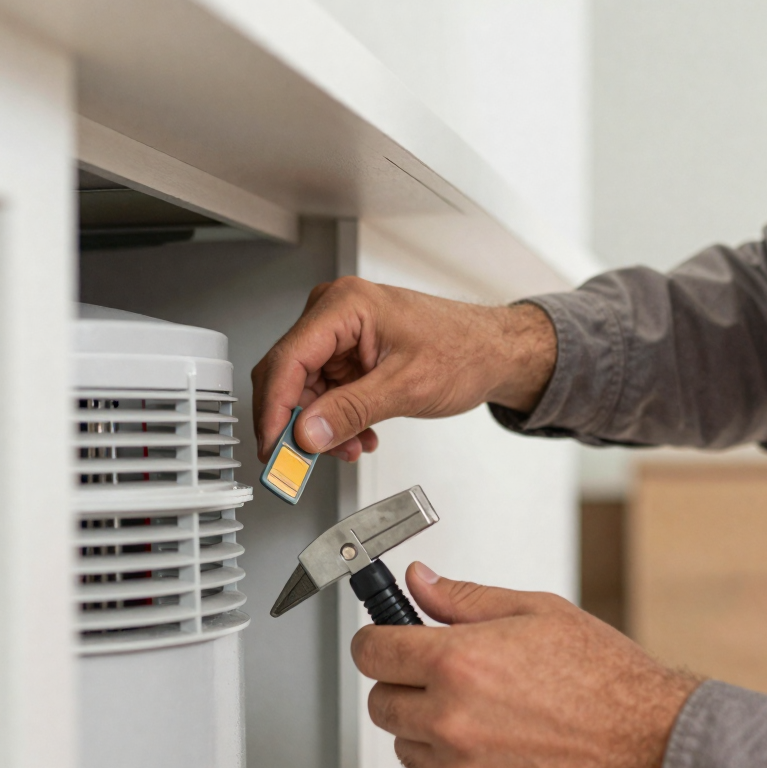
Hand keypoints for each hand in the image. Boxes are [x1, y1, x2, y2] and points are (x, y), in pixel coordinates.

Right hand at [250, 276, 555, 462]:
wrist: (494, 352)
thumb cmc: (465, 351)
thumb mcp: (405, 387)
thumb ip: (351, 411)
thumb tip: (307, 433)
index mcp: (344, 305)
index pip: (288, 360)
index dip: (274, 410)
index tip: (272, 448)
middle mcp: (335, 313)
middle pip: (289, 375)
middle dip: (297, 423)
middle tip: (300, 462)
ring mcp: (341, 333)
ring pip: (305, 389)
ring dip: (321, 426)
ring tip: (350, 448)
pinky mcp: (349, 353)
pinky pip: (325, 392)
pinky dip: (336, 419)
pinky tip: (359, 436)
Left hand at [352, 563, 700, 767]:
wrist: (652, 747)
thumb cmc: (608, 681)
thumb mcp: (537, 612)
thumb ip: (463, 599)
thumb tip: (420, 583)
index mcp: (459, 663)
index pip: (371, 652)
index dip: (381, 641)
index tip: (391, 643)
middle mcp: (451, 721)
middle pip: (381, 704)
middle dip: (406, 686)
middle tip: (448, 679)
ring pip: (408, 750)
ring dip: (430, 733)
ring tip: (485, 717)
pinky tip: (500, 751)